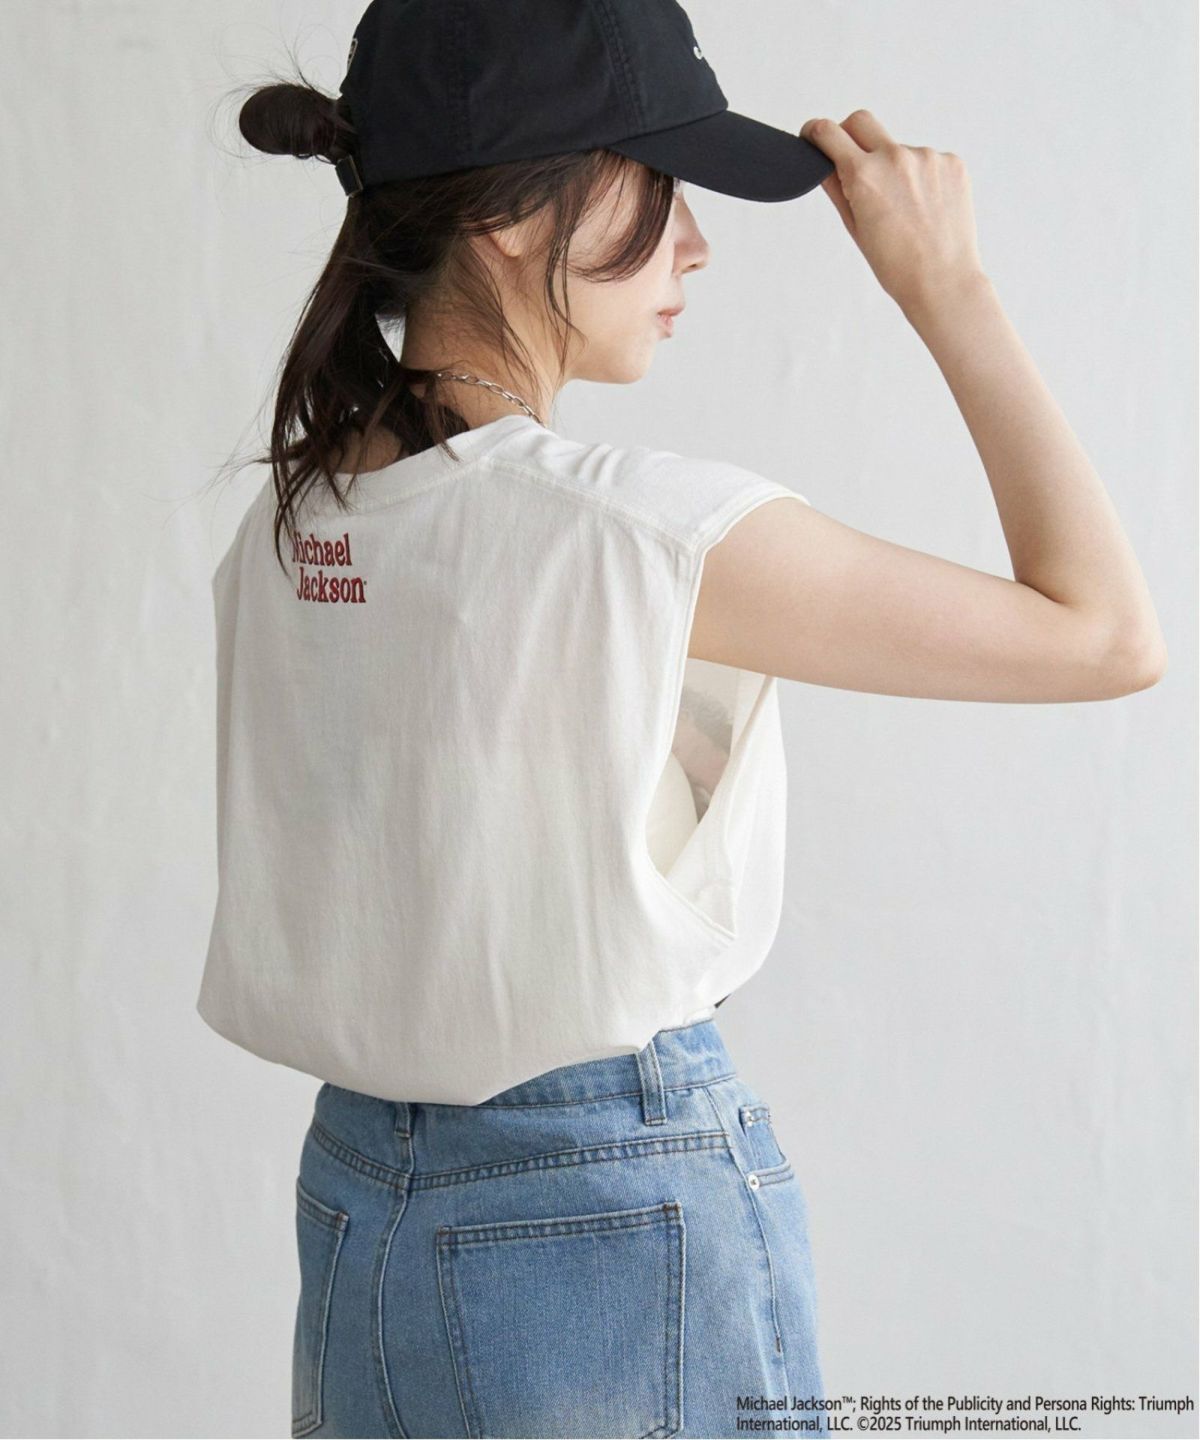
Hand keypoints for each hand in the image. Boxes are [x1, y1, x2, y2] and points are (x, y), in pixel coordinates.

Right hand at [798, 109, 986, 311]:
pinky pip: (926, 160)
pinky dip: (920, 177)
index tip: (814, 136)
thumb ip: (837, 187)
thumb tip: (825, 163)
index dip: (815, 132)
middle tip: (852, 161)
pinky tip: (924, 207)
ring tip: (902, 208)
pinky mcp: (951, 162)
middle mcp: (895, 157)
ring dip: (892, 166)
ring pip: (897, 148)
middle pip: (861, 121)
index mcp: (864, 175)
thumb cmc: (896, 265)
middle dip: (849, 134)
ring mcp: (927, 157)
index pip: (829, 132)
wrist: (942, 281)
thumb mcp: (855, 228)